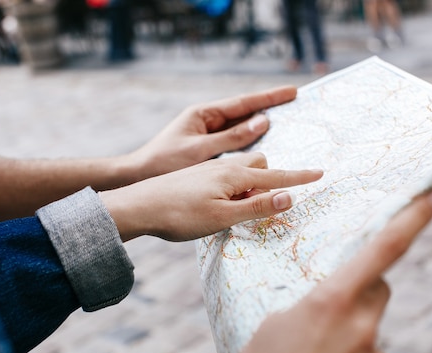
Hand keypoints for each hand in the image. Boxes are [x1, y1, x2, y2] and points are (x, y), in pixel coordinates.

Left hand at [99, 152, 322, 241]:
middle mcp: (224, 167)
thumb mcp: (223, 216)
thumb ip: (257, 206)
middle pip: (259, 167)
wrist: (139, 206)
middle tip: (260, 206)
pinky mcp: (197, 176)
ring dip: (249, 185)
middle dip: (270, 180)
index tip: (321, 173)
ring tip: (238, 209)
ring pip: (241, 171)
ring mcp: (209, 170)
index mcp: (234, 175)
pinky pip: (226, 177)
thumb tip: (290, 197)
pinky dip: (233, 188)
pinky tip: (220, 204)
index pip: (276, 177)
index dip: (299, 178)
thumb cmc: (180, 215)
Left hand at [127, 86, 297, 180]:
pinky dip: (247, 141)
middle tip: (294, 100)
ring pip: (239, 127)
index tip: (292, 92)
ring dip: (260, 124)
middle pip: (244, 111)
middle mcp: (205, 121)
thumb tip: (263, 122)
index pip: (244, 105)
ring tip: (284, 120)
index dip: (271, 99)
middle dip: (269, 105)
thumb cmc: (164, 166)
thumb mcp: (200, 152)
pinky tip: (257, 147)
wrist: (137, 182)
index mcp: (204, 115)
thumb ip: (232, 139)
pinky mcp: (203, 151)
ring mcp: (204, 136)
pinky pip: (231, 142)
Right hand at [214, 188, 431, 352]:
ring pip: (370, 330)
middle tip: (326, 309)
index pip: (383, 249)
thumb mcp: (274, 322)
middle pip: (377, 291)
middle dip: (360, 291)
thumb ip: (315, 305)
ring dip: (350, 334)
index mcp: (332, 301)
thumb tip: (338, 311)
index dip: (413, 218)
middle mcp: (362, 328)